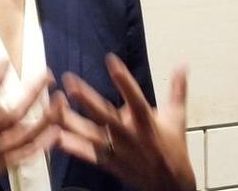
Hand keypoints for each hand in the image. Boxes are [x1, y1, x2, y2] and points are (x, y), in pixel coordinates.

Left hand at [51, 54, 195, 190]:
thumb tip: (183, 64)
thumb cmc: (173, 146)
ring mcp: (118, 150)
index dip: (124, 79)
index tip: (111, 60)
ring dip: (71, 120)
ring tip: (54, 103)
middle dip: (87, 100)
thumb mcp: (177, 117)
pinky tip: (54, 134)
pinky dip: (71, 145)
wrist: (170, 185)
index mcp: (147, 121)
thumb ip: (177, 90)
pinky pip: (87, 154)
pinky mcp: (109, 162)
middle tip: (70, 83)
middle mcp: (130, 135)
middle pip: (106, 116)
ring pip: (91, 134)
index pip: (135, 97)